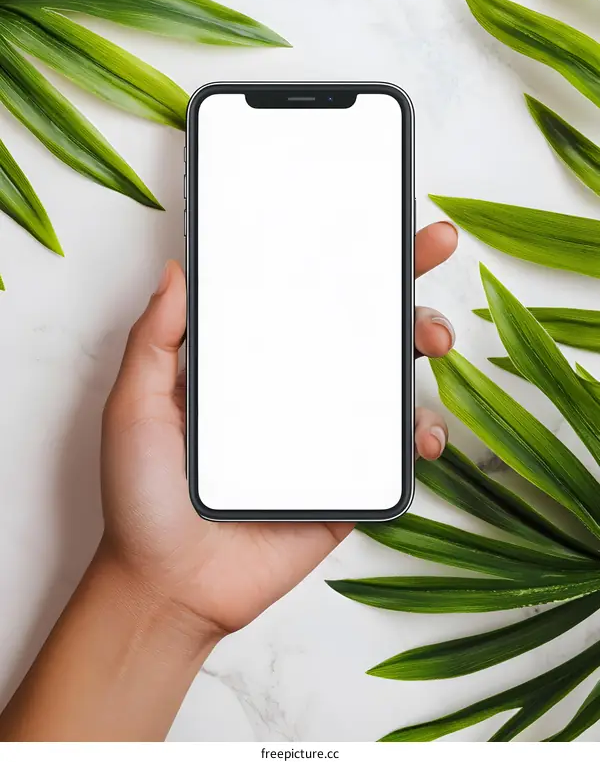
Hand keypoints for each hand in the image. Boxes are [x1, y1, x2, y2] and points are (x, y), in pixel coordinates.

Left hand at [100, 221, 456, 638]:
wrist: (168, 587)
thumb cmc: (143, 496)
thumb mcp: (135, 406)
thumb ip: (154, 341)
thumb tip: (175, 271)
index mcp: (252, 362)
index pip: (303, 296)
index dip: (339, 256)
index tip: (373, 218)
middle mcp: (296, 388)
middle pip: (360, 324)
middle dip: (403, 281)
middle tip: (431, 249)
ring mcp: (328, 434)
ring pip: (392, 378)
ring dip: (425, 345)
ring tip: (433, 340)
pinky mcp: (349, 482)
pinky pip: (397, 452)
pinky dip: (423, 435)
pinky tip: (423, 433)